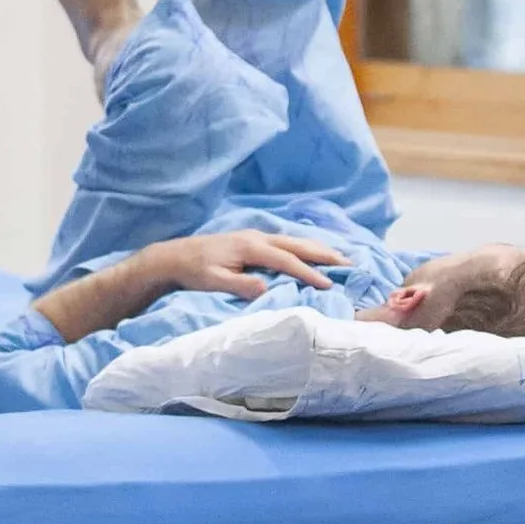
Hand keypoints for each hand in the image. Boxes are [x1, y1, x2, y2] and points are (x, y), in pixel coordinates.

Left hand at [149, 231, 347, 300]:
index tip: (328, 284)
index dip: (308, 272)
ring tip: (340, 257)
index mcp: (250, 247)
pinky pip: (286, 241)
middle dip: (324, 253)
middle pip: (297, 244)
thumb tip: (266, 287)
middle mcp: (257, 237)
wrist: (175, 256)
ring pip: (294, 240)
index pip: (286, 261)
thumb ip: (240, 284)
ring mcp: (255, 235)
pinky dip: (304, 245)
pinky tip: (312, 251)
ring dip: (317, 247)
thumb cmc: (194, 271)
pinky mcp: (252, 239)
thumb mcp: (214, 281)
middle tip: (349, 263)